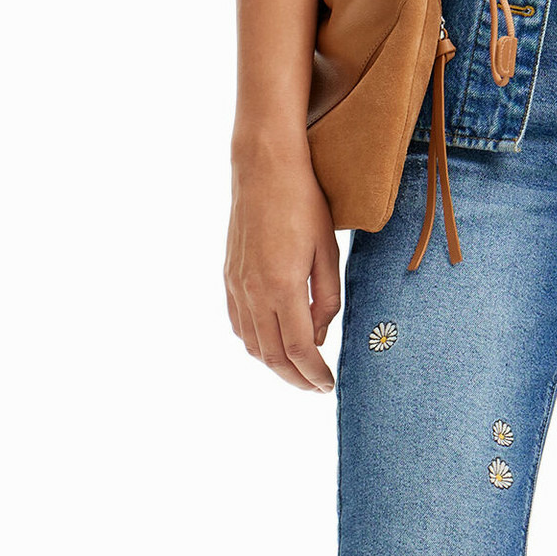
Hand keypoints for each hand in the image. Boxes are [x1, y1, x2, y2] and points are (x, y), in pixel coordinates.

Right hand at [225, 140, 341, 391]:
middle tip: (315, 386)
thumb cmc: (304, 204)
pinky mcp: (228, 277)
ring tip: (297, 371)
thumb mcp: (327, 252)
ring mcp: (236, 285)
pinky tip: (272, 343)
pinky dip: (255, 343)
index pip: (299, 349)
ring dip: (274, 365)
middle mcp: (254, 292)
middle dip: (295, 378)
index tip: (328, 384)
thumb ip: (325, 300)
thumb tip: (316, 337)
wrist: (263, 169)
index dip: (314, 373)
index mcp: (282, 286)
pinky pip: (238, 324)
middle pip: (272, 356)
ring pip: (251, 344)